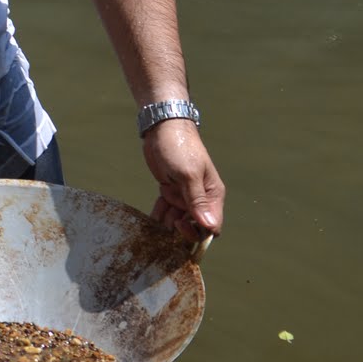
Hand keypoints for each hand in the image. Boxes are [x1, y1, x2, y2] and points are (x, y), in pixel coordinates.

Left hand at [141, 120, 224, 241]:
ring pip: (178, 220)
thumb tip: (209, 227)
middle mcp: (201, 198)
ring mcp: (185, 195)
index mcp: (212, 195)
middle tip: (166, 224)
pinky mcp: (171, 191)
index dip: (198, 233)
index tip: (181, 226)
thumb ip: (197, 201)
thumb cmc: (179, 148)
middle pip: (194, 226)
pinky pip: (166, 210)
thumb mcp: (188, 174)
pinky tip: (150, 219)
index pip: (212, 226)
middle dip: (180, 230)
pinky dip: (159, 215)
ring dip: (167, 224)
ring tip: (156, 221)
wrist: (162, 128)